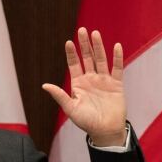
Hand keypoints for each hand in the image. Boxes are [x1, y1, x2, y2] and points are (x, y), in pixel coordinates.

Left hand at [42, 27, 126, 146]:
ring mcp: (104, 80)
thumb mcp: (70, 108)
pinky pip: (117, 68)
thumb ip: (59, 95)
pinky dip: (117, 57)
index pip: (74, 65)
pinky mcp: (116, 84)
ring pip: (100, 60)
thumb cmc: (86, 121)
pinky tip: (116, 46)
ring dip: (98, 47)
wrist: (105, 130)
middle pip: (87, 58)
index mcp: (78, 84)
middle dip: (84, 44)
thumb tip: (44, 85)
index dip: (71, 54)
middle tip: (81, 30)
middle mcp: (91, 79)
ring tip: (95, 33)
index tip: (68, 42)